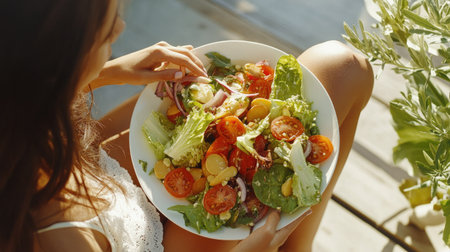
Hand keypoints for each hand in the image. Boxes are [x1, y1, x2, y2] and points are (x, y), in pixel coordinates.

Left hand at [88, 41, 206, 89]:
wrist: (116, 69)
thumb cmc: (129, 74)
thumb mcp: (147, 78)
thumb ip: (165, 76)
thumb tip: (183, 75)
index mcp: (160, 52)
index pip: (183, 59)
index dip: (195, 68)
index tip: (204, 77)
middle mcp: (162, 47)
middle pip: (186, 53)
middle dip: (197, 64)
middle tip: (205, 75)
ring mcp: (161, 47)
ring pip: (182, 52)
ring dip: (191, 61)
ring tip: (200, 71)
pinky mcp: (159, 50)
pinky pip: (176, 52)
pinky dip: (184, 58)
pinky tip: (190, 60)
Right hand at [230, 209, 311, 251]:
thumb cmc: (254, 248)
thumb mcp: (266, 233)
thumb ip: (273, 221)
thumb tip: (278, 210)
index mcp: (281, 236)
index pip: (294, 223)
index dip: (301, 214)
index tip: (309, 207)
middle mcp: (275, 236)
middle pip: (286, 221)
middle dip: (290, 212)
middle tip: (295, 201)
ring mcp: (266, 236)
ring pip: (275, 221)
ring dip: (278, 212)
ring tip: (281, 202)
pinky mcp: (257, 235)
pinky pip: (264, 223)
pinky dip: (266, 215)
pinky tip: (263, 210)